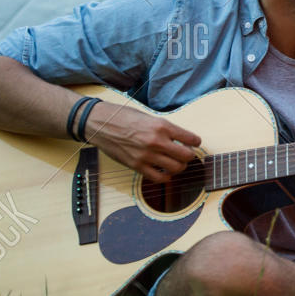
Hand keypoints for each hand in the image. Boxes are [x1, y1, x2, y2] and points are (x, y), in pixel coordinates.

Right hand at [86, 102, 202, 181]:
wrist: (99, 123)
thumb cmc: (124, 117)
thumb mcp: (149, 117)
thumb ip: (165, 129)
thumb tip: (182, 140)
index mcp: (162, 126)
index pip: (192, 139)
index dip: (195, 142)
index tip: (193, 143)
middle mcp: (156, 141)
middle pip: (187, 156)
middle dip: (189, 156)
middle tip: (185, 154)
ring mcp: (146, 155)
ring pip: (176, 168)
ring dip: (179, 167)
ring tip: (175, 163)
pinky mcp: (136, 166)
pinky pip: (159, 178)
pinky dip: (166, 177)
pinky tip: (164, 171)